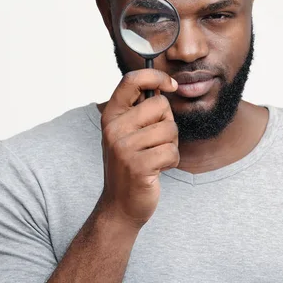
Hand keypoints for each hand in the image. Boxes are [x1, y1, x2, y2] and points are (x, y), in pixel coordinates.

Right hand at [97, 69, 179, 229]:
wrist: (120, 206)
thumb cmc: (131, 164)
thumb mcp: (127, 132)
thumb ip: (139, 109)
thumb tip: (165, 85)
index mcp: (111, 115)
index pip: (131, 80)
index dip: (155, 76)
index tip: (170, 85)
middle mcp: (113, 128)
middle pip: (160, 105)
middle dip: (167, 123)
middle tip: (154, 142)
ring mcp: (123, 147)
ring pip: (170, 129)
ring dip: (170, 146)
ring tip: (154, 157)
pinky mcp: (137, 166)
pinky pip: (171, 152)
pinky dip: (172, 162)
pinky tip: (157, 170)